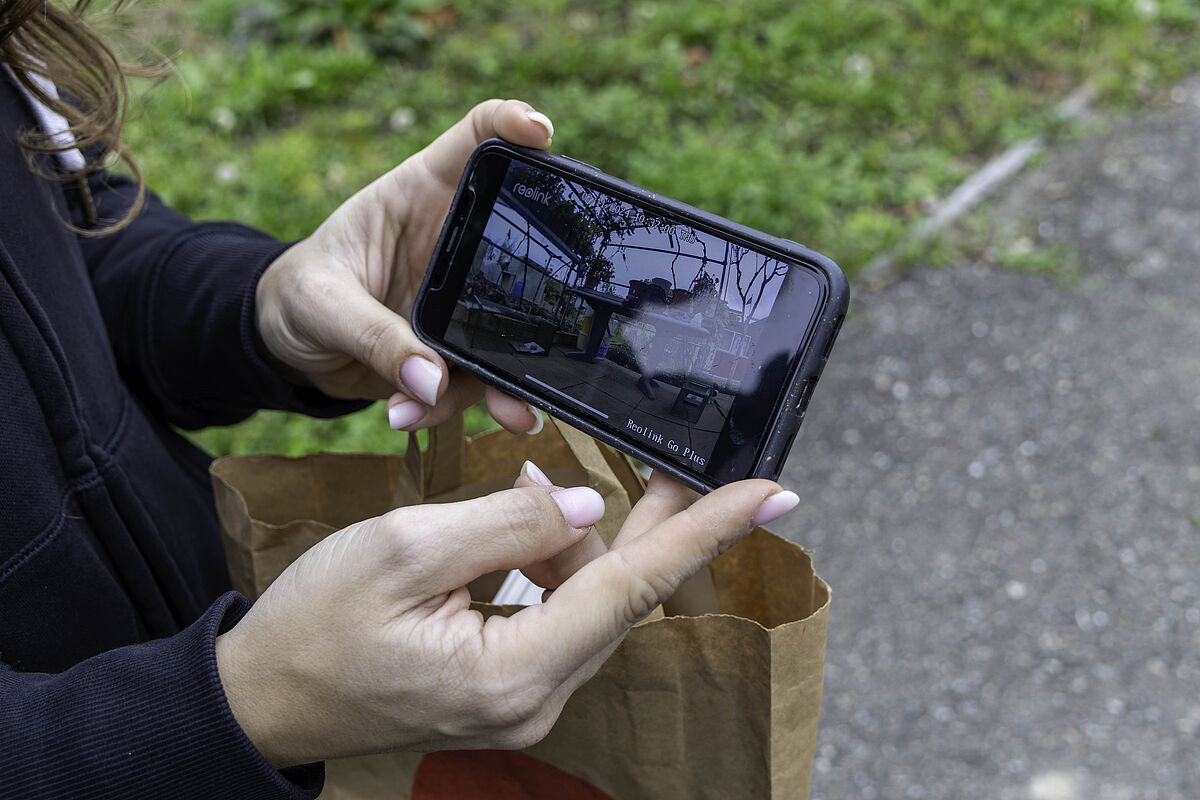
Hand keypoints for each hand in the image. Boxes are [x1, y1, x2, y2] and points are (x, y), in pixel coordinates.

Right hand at [214, 472, 799, 767]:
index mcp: (514, 670)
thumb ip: (507, 522)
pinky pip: (556, 612)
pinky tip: (518, 528)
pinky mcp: (508, 686)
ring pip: (585, 596)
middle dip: (641, 519)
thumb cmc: (315, 622)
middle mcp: (536, 698)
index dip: (704, 532)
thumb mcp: (404, 548)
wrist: (262, 698)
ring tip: (523, 489)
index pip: (632, 585)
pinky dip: (549, 562)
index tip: (771, 492)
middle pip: (617, 589)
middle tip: (684, 456)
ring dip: (570, 536)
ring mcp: (524, 699)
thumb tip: (585, 501)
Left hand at [254, 99, 555, 433]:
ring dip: (510, 381)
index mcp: (421, 196)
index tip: (540, 133)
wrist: (287, 346)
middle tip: (562, 329)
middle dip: (549, 292)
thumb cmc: (299, 293)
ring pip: (510, 334)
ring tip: (512, 417)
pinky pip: (471, 383)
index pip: (476, 142)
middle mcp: (455, 244)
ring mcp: (462, 300)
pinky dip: (447, 409)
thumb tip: (432, 381)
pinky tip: (403, 417)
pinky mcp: (454, 349)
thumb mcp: (321, 303)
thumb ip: (372, 335)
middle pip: (521, 249)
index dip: (512, 126)